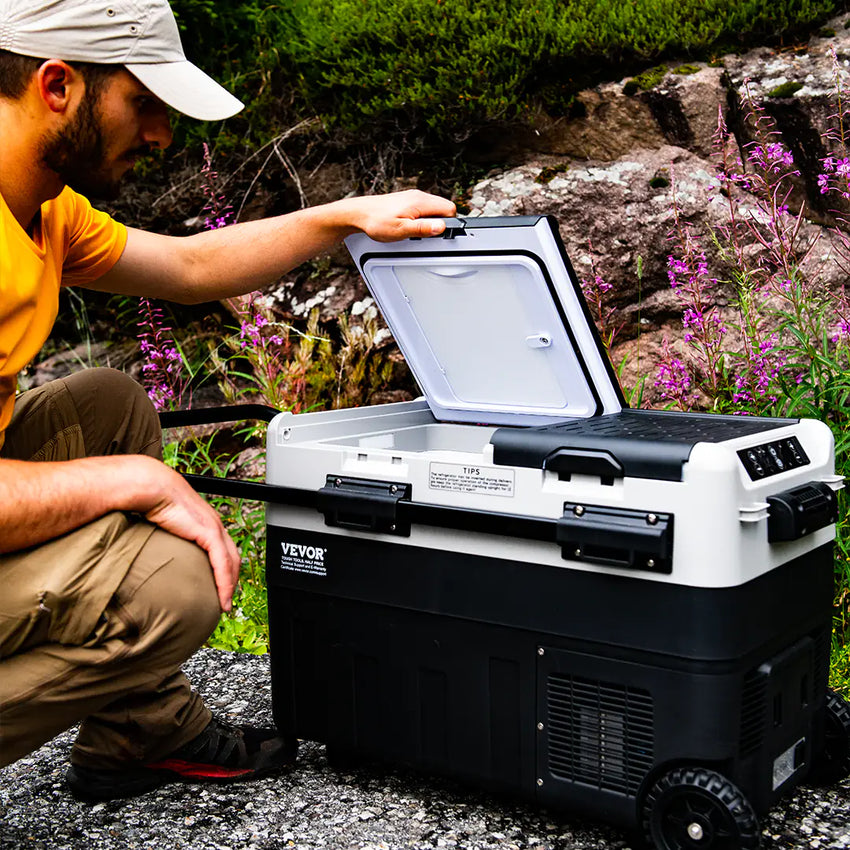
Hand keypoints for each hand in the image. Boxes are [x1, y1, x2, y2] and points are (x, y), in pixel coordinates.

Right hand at [135, 457, 240, 611]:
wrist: (151, 486)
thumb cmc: (151, 501)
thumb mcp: (163, 523)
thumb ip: (167, 537)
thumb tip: (155, 550)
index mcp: (206, 521)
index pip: (225, 550)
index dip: (226, 570)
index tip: (221, 587)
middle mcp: (215, 524)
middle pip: (233, 558)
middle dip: (232, 580)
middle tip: (226, 600)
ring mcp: (214, 528)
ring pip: (231, 563)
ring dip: (230, 586)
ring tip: (225, 605)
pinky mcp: (209, 533)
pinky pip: (222, 563)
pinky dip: (224, 583)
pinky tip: (223, 598)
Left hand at [349, 189, 456, 241]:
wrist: (359, 214)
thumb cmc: (376, 221)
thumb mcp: (402, 230)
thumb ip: (423, 228)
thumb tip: (441, 227)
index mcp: (420, 201)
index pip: (449, 209)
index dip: (449, 223)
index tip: (440, 233)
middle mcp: (418, 196)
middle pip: (443, 208)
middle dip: (440, 222)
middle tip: (427, 234)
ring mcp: (413, 197)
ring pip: (434, 208)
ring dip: (431, 220)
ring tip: (417, 231)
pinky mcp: (407, 201)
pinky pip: (423, 208)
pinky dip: (422, 218)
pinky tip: (411, 225)